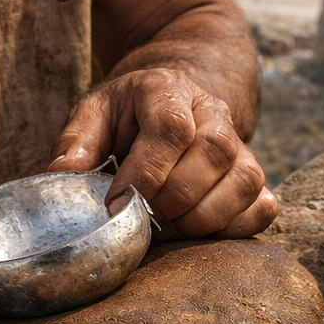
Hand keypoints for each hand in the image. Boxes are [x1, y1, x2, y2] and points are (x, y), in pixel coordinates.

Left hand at [48, 67, 277, 237]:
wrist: (171, 101)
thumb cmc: (127, 113)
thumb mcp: (95, 112)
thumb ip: (76, 141)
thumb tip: (60, 175)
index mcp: (169, 90)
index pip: (171, 127)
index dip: (146, 170)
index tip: (119, 200)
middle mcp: (213, 112)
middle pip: (213, 153)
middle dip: (174, 197)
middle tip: (143, 217)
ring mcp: (240, 144)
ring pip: (244, 179)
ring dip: (204, 216)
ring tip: (168, 227)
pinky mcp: (254, 176)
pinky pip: (263, 205)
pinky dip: (237, 227)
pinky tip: (201, 232)